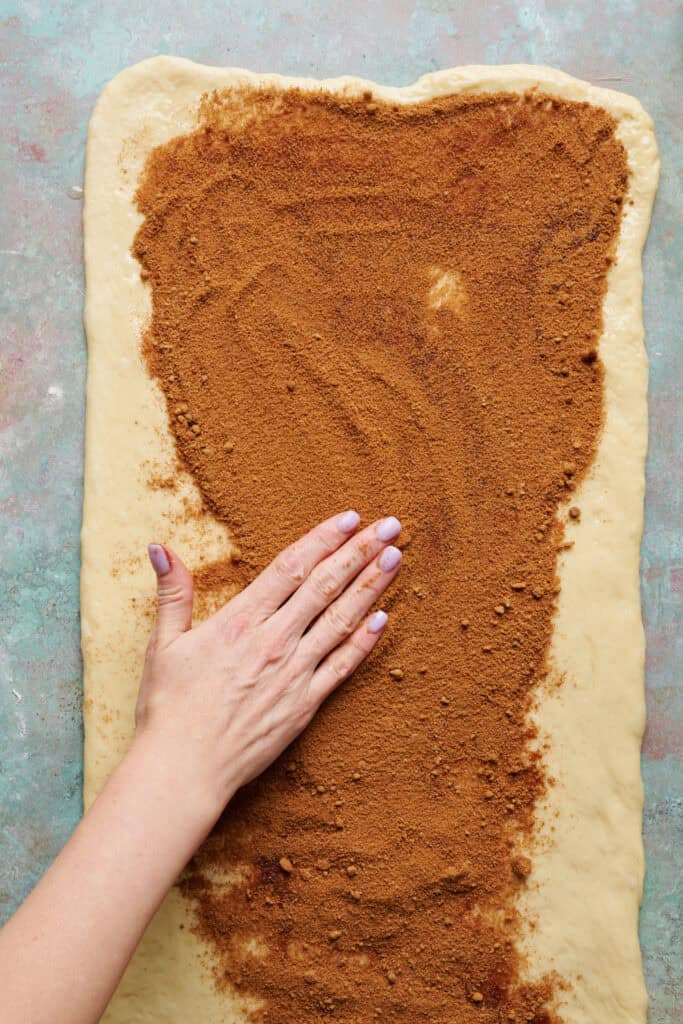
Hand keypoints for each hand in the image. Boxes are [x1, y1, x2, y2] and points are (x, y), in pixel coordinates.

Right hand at [136, 510, 401, 825]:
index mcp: (239, 622)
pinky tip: (383, 619)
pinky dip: (364, 641)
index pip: (291, 568)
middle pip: (325, 586)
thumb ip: (172, 593)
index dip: (322, 539)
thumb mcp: (163, 644)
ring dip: (370, 587)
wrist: (185, 769)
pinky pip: (342, 666)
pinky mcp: (305, 704)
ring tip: (394, 558)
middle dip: (358, 552)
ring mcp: (294, 673)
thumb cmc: (169, 708)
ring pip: (340, 620)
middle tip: (389, 526)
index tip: (348, 518)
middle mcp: (273, 642)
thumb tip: (158, 547)